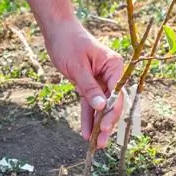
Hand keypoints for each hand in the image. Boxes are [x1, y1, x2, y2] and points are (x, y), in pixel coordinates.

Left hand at [43, 18, 123, 147]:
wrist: (57, 31)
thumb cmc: (69, 43)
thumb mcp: (78, 67)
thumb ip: (90, 88)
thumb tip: (102, 107)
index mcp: (114, 66)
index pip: (117, 93)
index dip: (112, 111)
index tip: (105, 126)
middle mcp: (111, 74)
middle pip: (112, 103)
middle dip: (107, 123)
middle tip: (102, 142)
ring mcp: (101, 81)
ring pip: (101, 107)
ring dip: (98, 124)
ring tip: (96, 144)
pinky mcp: (89, 85)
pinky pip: (90, 103)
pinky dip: (88, 117)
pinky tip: (86, 132)